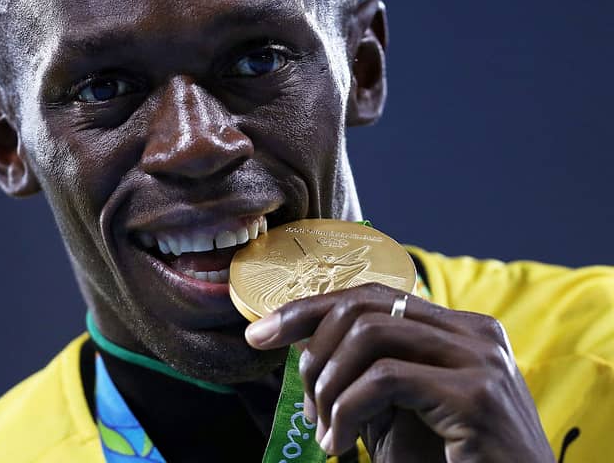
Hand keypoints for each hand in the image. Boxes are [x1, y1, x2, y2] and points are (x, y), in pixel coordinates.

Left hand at [245, 283, 554, 462]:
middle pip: (364, 305)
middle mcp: (473, 331)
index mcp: (457, 328)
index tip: (263, 333)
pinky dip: (347, 409)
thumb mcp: (400, 408)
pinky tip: (340, 444)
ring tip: (325, 431)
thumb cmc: (450, 462)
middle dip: (311, 346)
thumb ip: (367, 371)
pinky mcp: (475, 394)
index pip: (371, 295)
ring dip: (329, 386)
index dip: (309, 308)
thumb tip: (305, 343)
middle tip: (301, 402)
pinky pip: (384, 378)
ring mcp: (479, 357)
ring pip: (368, 334)